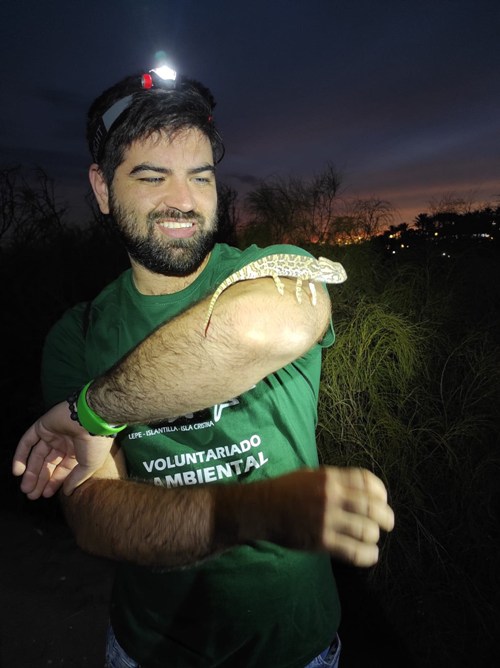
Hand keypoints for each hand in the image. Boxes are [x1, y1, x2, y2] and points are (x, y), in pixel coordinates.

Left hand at [12, 401, 113, 498]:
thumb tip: (67, 492)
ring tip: (25, 488)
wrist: (92, 419)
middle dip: (40, 480)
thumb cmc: (95, 444)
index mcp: (78, 451)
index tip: (45, 495)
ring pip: (38, 455)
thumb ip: (76, 478)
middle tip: (32, 495)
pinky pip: (28, 441)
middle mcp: (64, 443)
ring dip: (30, 472)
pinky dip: (21, 455)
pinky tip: (18, 471)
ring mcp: (52, 434)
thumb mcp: (89, 465)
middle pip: (48, 463)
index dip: (53, 482)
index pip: (62, 469)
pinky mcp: (42, 426)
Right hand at [229, 467, 394, 566]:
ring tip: (373, 539)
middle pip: (372, 506)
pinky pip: (353, 551)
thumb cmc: (284, 490)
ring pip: (366, 530)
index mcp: (329, 477)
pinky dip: (367, 555)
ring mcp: (326, 519)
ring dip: (374, 536)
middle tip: (388, 523)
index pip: (366, 480)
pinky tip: (370, 555)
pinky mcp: (320, 540)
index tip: (383, 500)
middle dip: (386, 517)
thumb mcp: (309, 475)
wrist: (260, 509)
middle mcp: (331, 496)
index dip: (380, 491)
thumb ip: (334, 480)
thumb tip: (360, 489)